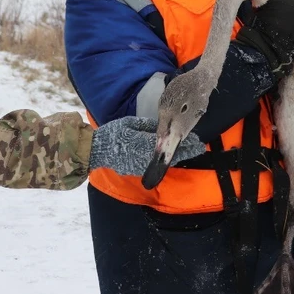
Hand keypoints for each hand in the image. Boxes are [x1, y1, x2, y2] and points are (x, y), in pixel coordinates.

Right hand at [89, 116, 205, 175]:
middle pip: (170, 155)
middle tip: (198, 146)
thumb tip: (162, 127)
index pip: (169, 144)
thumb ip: (147, 126)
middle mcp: (145, 157)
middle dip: (185, 150)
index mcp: (143, 144)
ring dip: (177, 156)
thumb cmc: (111, 133)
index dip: (184, 143)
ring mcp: (141, 166)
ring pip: (164, 162)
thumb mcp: (130, 123)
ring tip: (189, 150)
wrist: (95, 151)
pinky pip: (155, 165)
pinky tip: (173, 156)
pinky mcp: (137, 170)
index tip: (196, 140)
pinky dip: (166, 160)